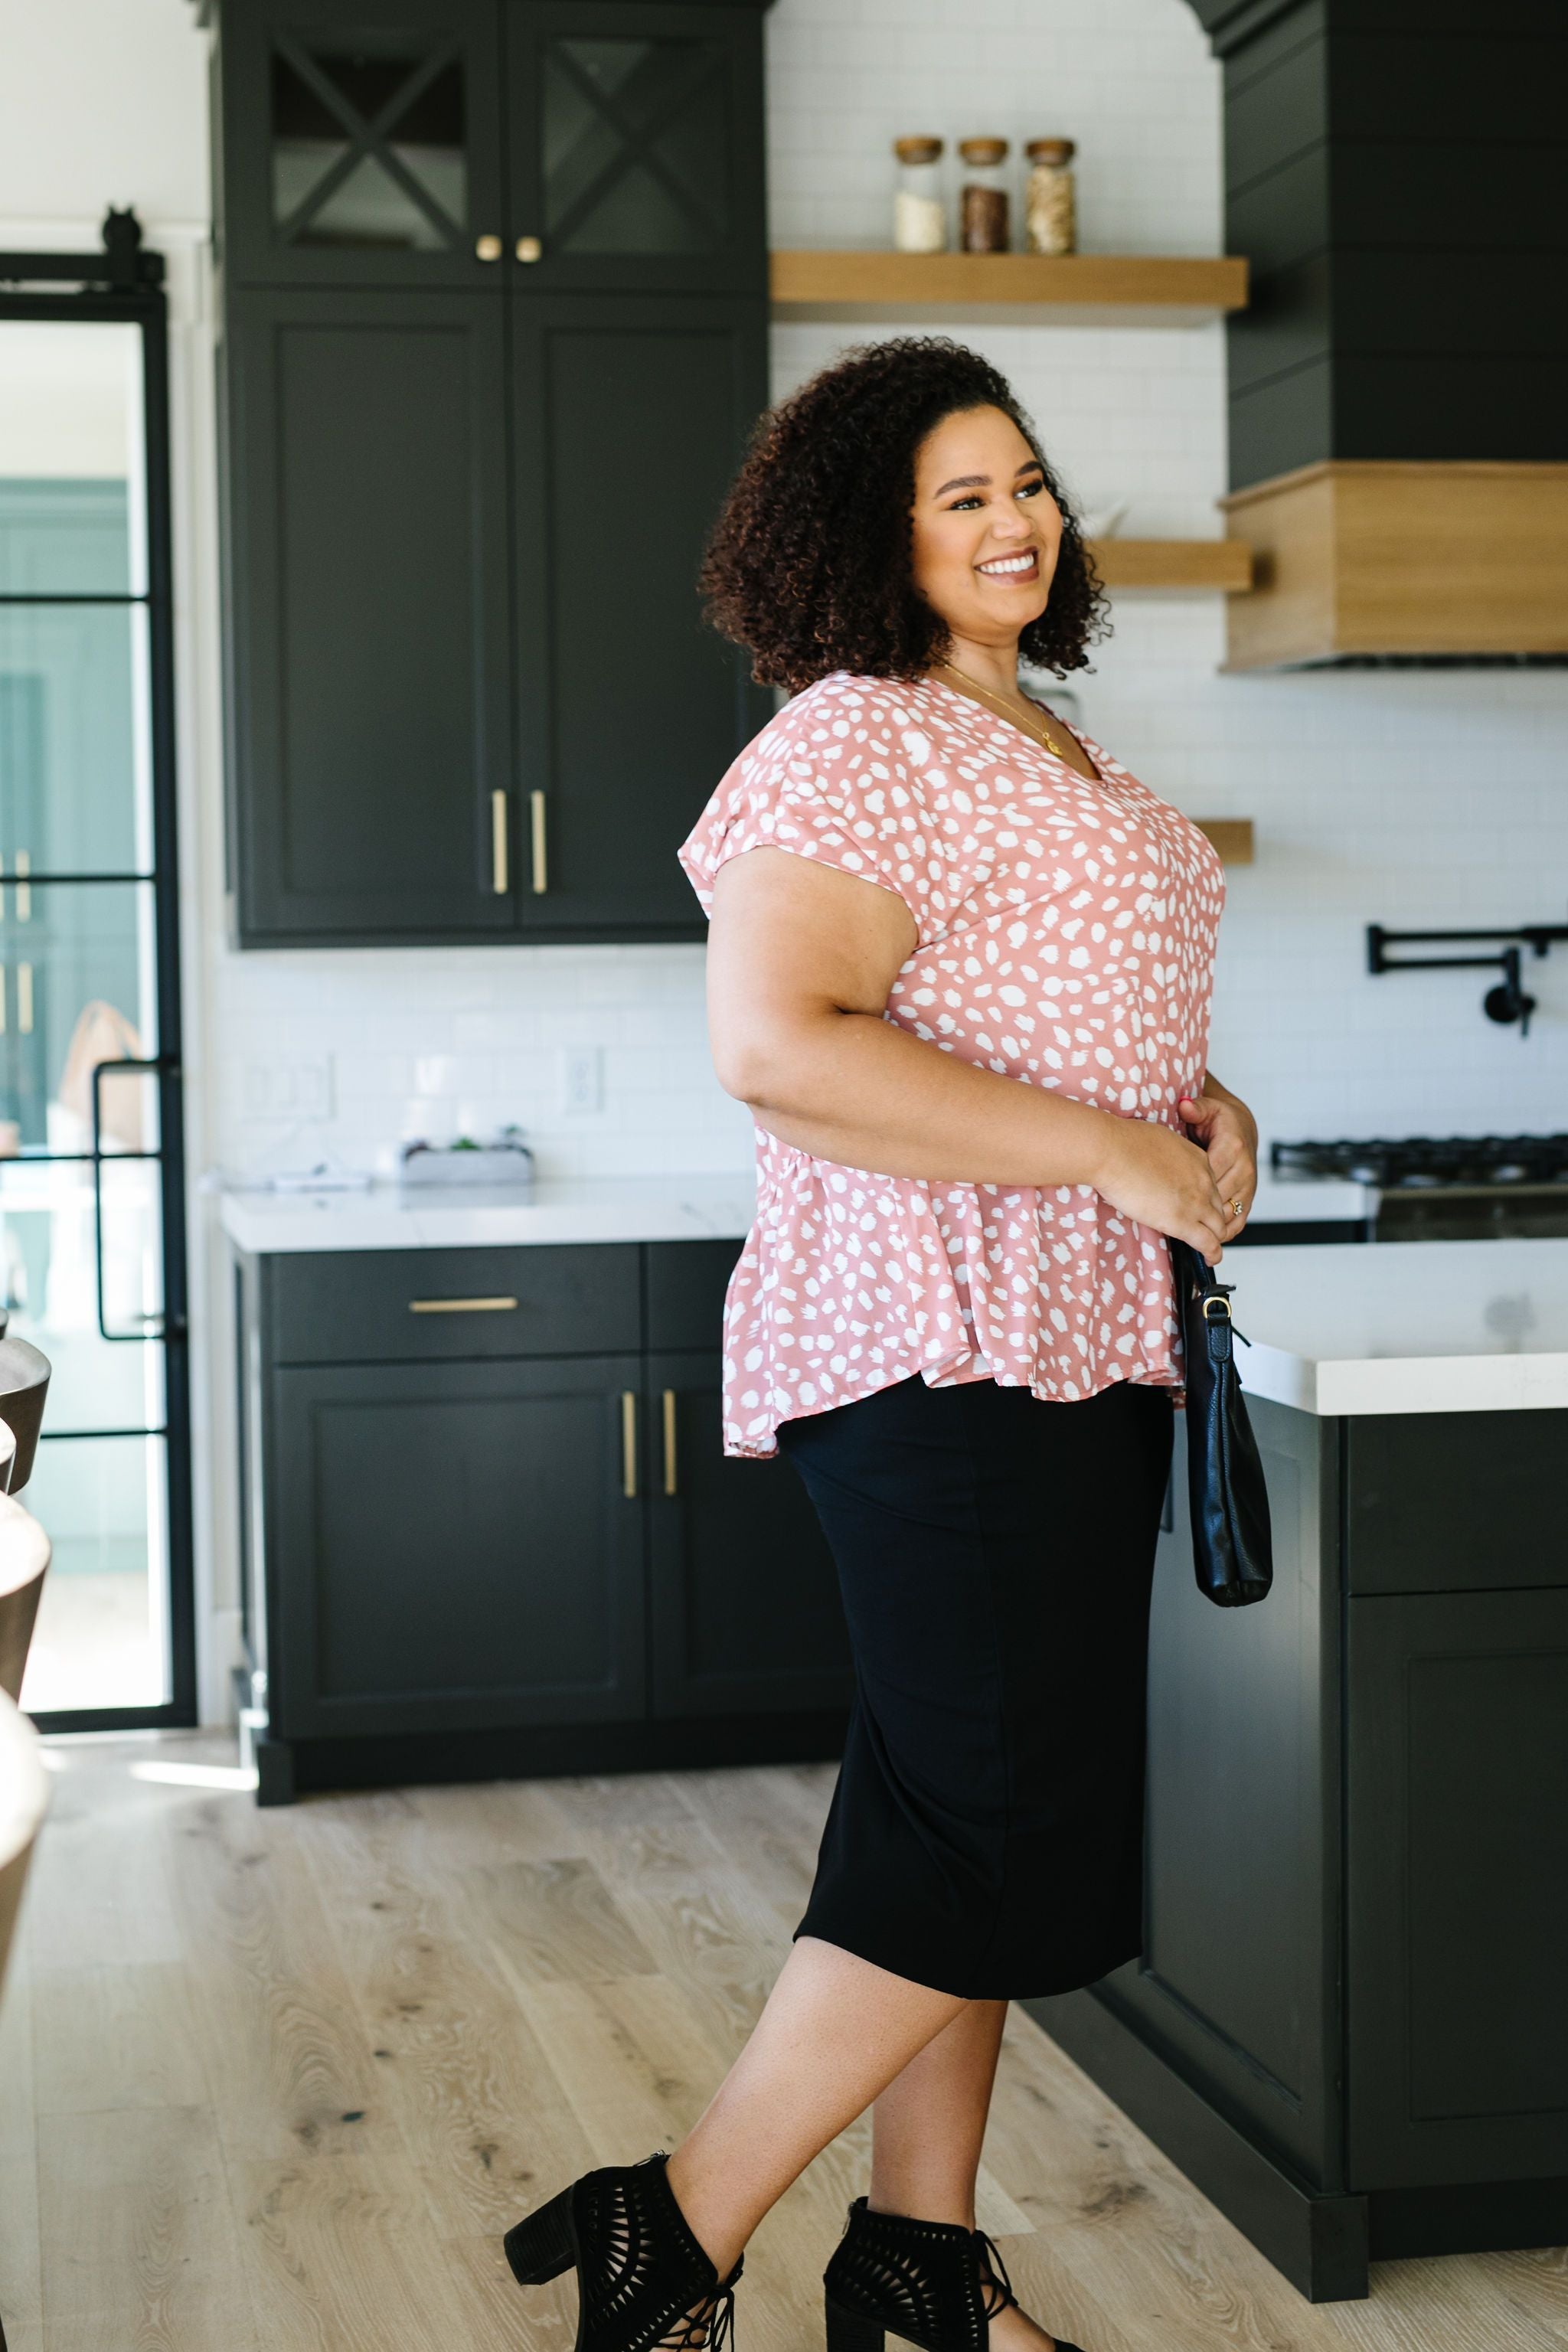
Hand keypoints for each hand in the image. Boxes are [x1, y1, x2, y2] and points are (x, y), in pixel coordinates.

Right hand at [1090, 1114, 1230, 1266]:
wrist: (1114, 1151)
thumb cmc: (1125, 1143)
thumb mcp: (1159, 1140)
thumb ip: (1169, 1157)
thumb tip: (1159, 1164)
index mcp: (1198, 1160)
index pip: (1210, 1186)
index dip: (1204, 1200)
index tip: (1197, 1208)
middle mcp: (1204, 1180)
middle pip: (1218, 1206)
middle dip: (1213, 1220)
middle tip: (1205, 1231)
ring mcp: (1196, 1202)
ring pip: (1218, 1227)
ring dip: (1216, 1239)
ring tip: (1211, 1250)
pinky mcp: (1183, 1222)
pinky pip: (1208, 1243)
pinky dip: (1213, 1253)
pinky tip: (1210, 1258)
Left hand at [1178, 1087, 1258, 1237]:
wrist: (1241, 1128)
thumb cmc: (1218, 1121)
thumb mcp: (1206, 1109)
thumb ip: (1195, 1109)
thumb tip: (1185, 1106)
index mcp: (1232, 1147)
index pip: (1210, 1173)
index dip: (1188, 1187)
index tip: (1165, 1194)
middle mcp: (1244, 1168)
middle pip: (1217, 1197)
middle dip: (1194, 1208)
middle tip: (1168, 1215)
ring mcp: (1248, 1186)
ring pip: (1227, 1213)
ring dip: (1206, 1223)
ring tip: (1183, 1229)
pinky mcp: (1248, 1199)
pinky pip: (1238, 1221)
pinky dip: (1221, 1231)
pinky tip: (1204, 1236)